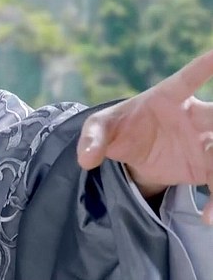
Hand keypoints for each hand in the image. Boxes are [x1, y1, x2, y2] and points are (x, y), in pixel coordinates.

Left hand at [76, 49, 212, 223]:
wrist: (133, 156)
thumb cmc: (119, 129)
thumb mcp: (99, 129)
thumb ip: (91, 139)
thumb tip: (85, 159)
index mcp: (168, 97)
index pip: (186, 79)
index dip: (202, 67)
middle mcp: (194, 115)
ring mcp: (205, 140)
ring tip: (210, 186)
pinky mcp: (207, 166)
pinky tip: (208, 217)